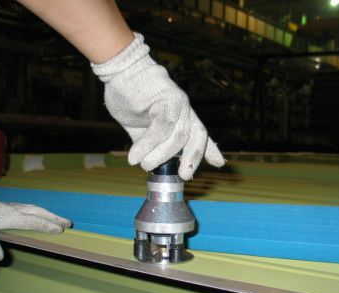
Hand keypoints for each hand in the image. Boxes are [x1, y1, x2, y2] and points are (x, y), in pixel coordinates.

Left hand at [0, 178, 70, 261]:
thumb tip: (0, 257)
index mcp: (5, 216)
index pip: (30, 221)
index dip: (46, 225)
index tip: (61, 229)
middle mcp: (5, 207)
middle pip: (33, 210)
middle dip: (51, 216)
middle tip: (67, 222)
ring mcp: (0, 204)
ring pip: (24, 206)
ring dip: (39, 213)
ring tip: (52, 219)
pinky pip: (12, 206)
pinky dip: (24, 211)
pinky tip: (23, 214)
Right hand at [92, 33, 224, 179]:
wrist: (119, 71)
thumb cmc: (128, 96)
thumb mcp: (139, 127)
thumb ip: (149, 143)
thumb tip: (150, 163)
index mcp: (182, 116)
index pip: (200, 135)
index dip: (210, 150)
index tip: (219, 163)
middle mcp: (185, 110)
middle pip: (197, 137)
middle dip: (193, 159)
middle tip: (184, 176)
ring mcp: (179, 103)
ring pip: (178, 136)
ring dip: (160, 155)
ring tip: (144, 165)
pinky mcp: (168, 98)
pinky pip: (162, 128)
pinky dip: (148, 144)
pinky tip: (135, 155)